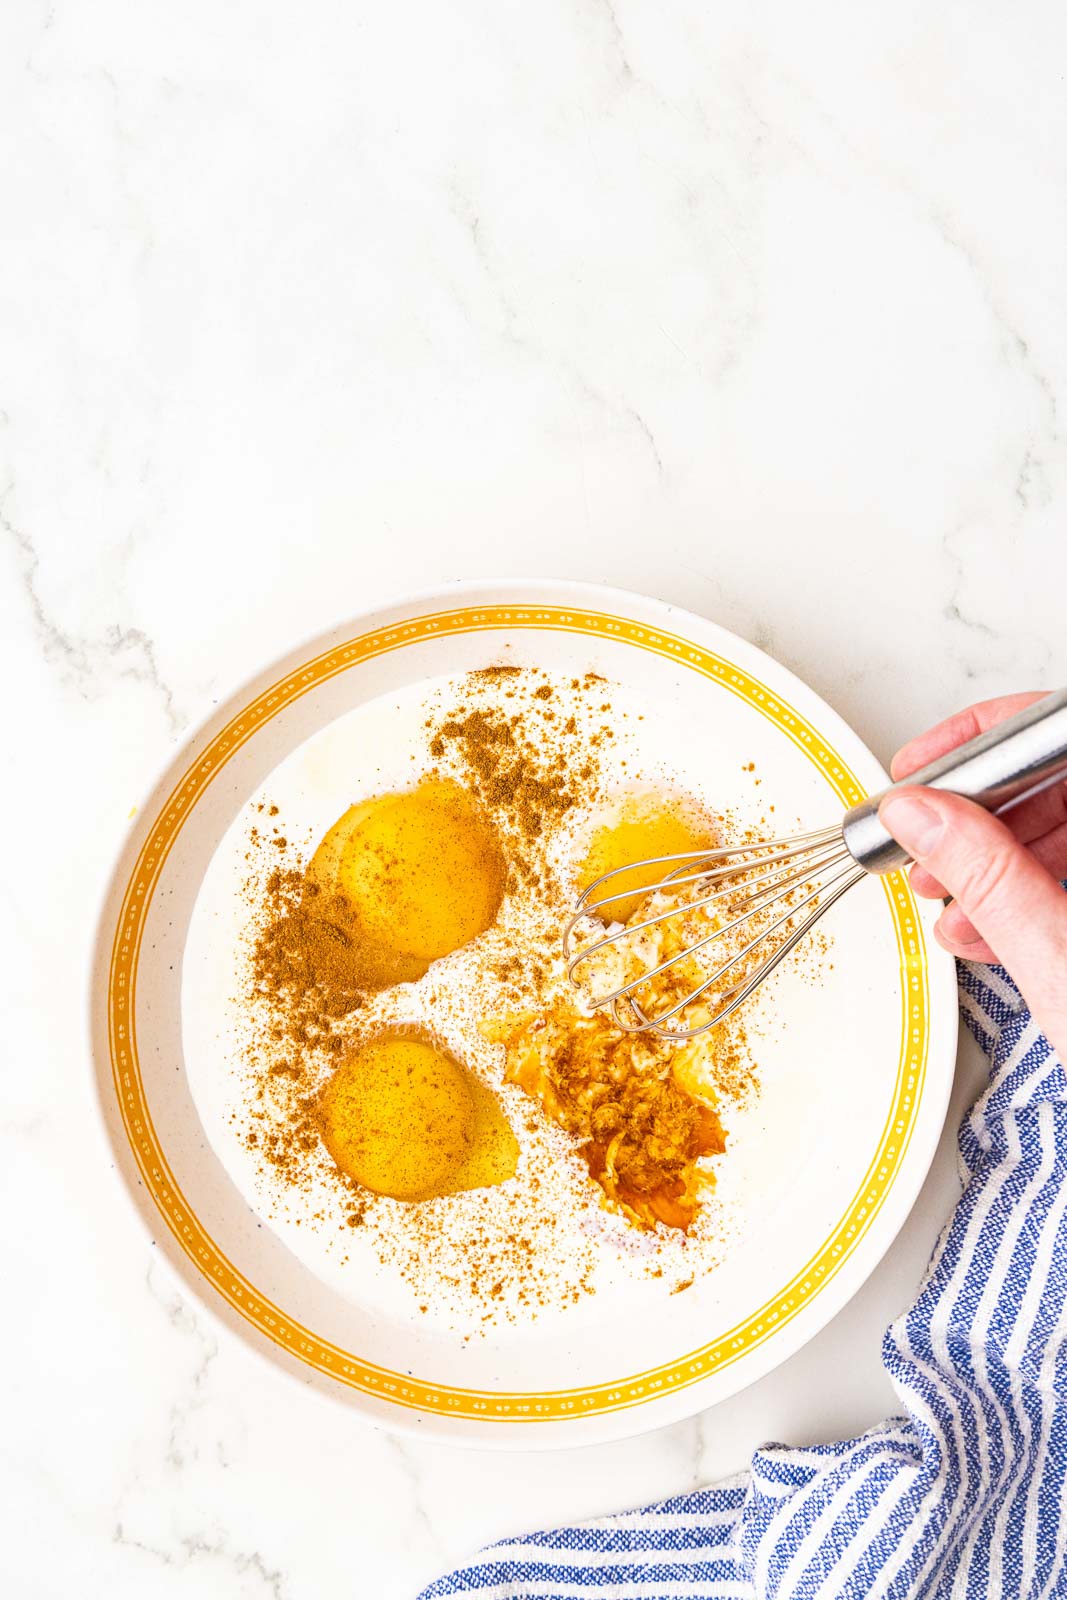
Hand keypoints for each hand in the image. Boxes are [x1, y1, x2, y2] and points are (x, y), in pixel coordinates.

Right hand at [878, 692, 1066, 1060]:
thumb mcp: (1063, 967)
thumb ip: (988, 877)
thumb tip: (924, 814)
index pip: (1060, 730)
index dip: (985, 739)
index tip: (924, 770)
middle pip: (1062, 783)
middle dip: (980, 817)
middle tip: (924, 847)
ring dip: (997, 865)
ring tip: (948, 905)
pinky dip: (1030, 899)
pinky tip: (987, 933)